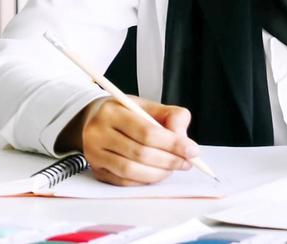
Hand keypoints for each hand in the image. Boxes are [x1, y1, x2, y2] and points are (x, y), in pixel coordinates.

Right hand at [67, 96, 199, 186]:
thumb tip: (184, 140)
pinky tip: (155, 174)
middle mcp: (98, 133)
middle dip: (169, 161)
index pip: (147, 132)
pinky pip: (123, 181)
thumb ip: (172, 117)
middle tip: (186, 162)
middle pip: (140, 153)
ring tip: (172, 168)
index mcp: (113, 112)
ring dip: (158, 173)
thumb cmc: (127, 112)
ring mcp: (94, 154)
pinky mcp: (96, 170)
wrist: (96, 119)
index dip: (173, 144)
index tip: (192, 150)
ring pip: (130, 170)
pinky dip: (144, 180)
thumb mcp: (149, 106)